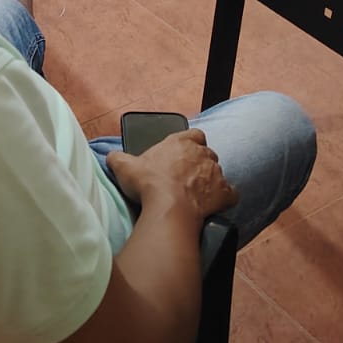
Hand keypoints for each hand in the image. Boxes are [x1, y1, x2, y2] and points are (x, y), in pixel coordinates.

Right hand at [106, 128, 236, 221]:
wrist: (169, 208)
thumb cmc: (148, 184)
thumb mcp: (124, 167)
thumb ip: (117, 158)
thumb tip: (111, 157)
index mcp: (181, 142)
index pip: (194, 134)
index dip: (190, 143)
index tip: (182, 153)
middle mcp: (202, 153)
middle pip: (206, 154)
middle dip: (199, 164)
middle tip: (185, 178)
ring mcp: (216, 173)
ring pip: (218, 173)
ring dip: (210, 181)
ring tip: (196, 195)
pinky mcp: (224, 193)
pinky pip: (231, 193)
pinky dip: (225, 198)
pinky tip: (216, 204)